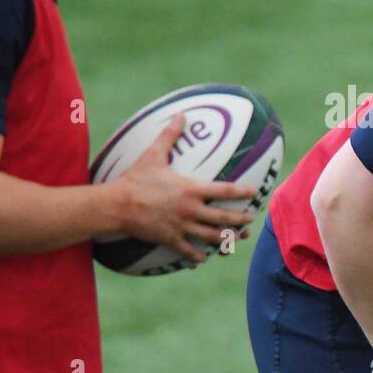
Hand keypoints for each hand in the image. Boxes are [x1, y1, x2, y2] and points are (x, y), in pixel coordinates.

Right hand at [116, 115, 257, 262]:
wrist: (117, 205)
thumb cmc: (135, 178)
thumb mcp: (153, 154)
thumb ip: (170, 135)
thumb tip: (181, 115)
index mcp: (190, 189)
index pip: (224, 190)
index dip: (242, 191)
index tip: (254, 192)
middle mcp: (190, 209)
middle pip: (223, 217)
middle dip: (240, 219)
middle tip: (251, 219)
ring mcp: (181, 226)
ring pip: (210, 236)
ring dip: (226, 239)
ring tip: (237, 239)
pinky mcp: (170, 239)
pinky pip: (188, 251)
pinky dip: (197, 256)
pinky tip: (203, 258)